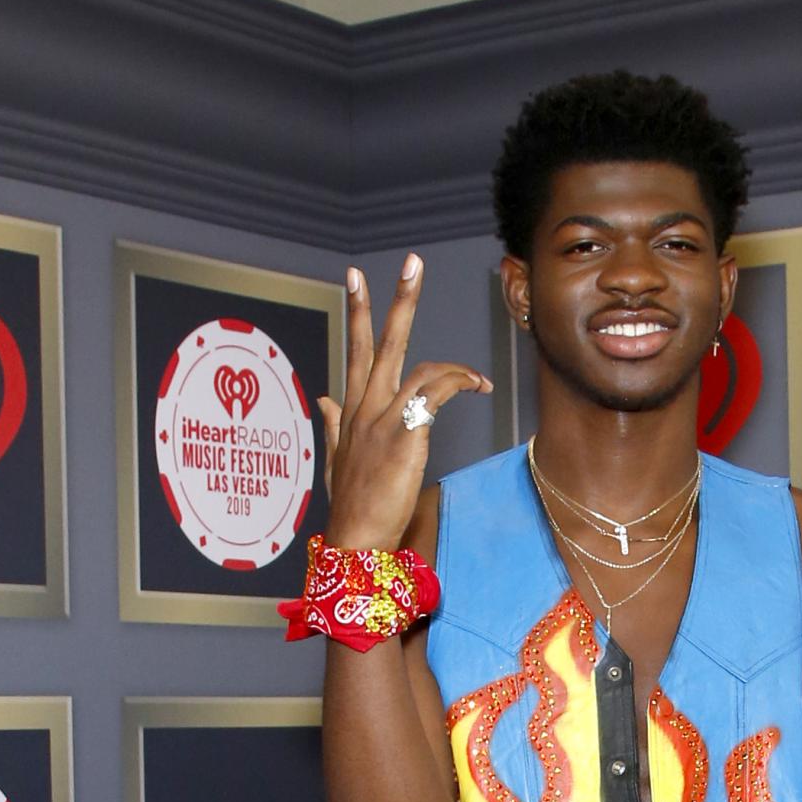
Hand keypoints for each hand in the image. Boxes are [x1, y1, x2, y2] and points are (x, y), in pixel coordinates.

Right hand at [319, 254, 491, 548]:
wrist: (355, 539)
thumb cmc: (352, 507)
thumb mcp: (338, 460)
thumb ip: (334, 425)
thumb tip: (324, 398)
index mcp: (352, 411)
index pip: (355, 351)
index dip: (358, 312)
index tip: (356, 277)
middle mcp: (364, 408)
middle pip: (379, 342)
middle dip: (396, 300)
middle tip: (412, 262)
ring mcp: (382, 420)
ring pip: (414, 365)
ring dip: (451, 363)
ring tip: (477, 376)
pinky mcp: (403, 435)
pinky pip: (434, 394)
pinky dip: (457, 384)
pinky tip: (476, 390)